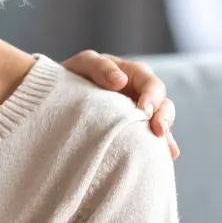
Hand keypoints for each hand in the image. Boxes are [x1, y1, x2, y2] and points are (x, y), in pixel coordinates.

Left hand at [62, 50, 179, 159]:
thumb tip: (120, 80)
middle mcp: (139, 94)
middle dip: (164, 117)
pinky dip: (158, 147)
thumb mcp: (82, 64)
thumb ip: (99, 67)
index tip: (144, 111)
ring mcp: (136, 113)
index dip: (152, 96)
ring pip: (159, 122)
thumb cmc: (70, 75)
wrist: (54, 95)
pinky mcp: (130, 130)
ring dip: (165, 135)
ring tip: (166, 150)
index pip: (151, 83)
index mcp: (132, 74)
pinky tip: (166, 158)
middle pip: (162, 104)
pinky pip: (148, 139)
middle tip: (158, 130)